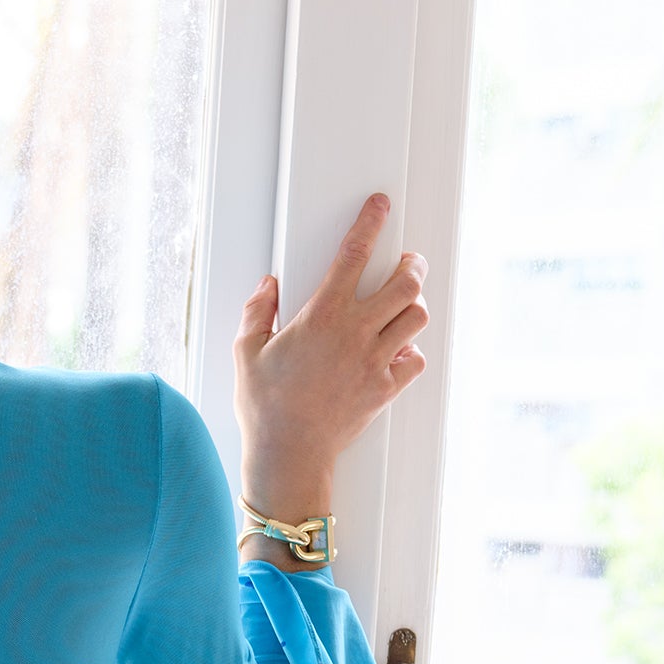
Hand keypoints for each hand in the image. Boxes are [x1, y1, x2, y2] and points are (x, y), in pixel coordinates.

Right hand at [233, 193, 426, 545]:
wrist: (288, 456)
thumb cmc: (265, 408)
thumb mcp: (246, 354)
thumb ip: (257, 313)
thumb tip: (267, 287)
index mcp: (322, 316)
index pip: (354, 254)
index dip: (370, 222)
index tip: (379, 206)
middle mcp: (355, 333)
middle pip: (407, 283)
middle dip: (413, 266)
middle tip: (408, 263)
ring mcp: (374, 362)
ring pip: (416, 317)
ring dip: (413, 307)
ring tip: (403, 306)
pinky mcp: (384, 389)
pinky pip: (415, 361)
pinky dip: (412, 352)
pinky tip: (398, 352)